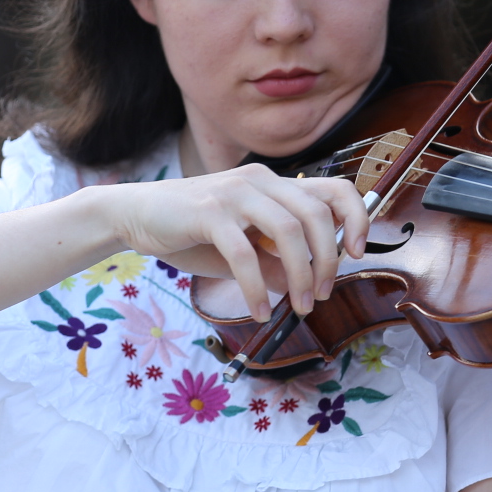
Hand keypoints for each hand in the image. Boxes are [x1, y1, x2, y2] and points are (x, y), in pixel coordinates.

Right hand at [94, 165, 369, 320]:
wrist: (135, 214)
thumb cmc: (190, 231)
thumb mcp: (240, 247)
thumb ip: (272, 260)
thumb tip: (300, 284)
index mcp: (273, 184)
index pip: (334, 189)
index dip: (356, 217)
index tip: (356, 253)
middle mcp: (260, 181)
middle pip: (317, 215)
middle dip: (327, 261)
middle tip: (319, 296)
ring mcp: (235, 193)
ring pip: (288, 232)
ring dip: (299, 276)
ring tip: (297, 307)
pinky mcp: (209, 211)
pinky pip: (245, 253)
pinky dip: (257, 287)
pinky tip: (259, 311)